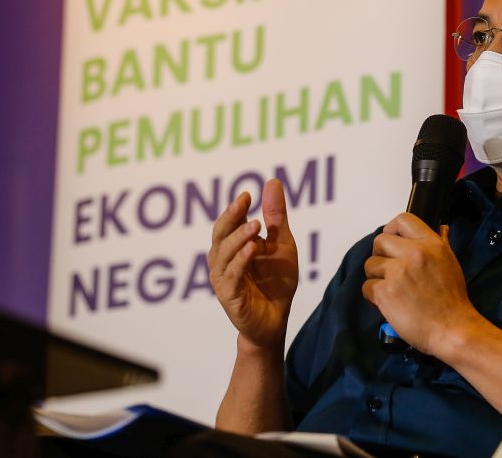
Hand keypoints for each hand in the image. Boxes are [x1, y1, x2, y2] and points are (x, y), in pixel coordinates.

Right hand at [208, 179, 298, 350]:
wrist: (276, 321)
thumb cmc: (275, 282)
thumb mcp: (281, 245)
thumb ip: (275, 217)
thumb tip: (272, 181)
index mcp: (233, 246)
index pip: (230, 222)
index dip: (236, 208)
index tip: (248, 193)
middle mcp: (223, 259)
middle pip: (220, 233)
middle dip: (231, 216)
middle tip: (243, 201)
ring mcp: (223, 278)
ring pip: (223, 253)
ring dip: (238, 237)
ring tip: (255, 225)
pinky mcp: (229, 296)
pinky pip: (231, 276)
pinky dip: (240, 261)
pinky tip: (252, 249)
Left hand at [361, 213, 478, 356]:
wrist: (453, 330)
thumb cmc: (453, 301)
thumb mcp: (451, 264)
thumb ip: (441, 244)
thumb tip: (441, 229)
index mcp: (431, 245)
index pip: (402, 220)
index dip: (392, 229)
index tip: (392, 242)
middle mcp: (413, 254)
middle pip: (379, 241)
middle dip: (380, 256)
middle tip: (390, 272)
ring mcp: (398, 272)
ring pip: (370, 265)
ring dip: (377, 278)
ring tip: (393, 291)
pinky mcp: (385, 292)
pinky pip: (366, 287)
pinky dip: (373, 297)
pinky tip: (389, 304)